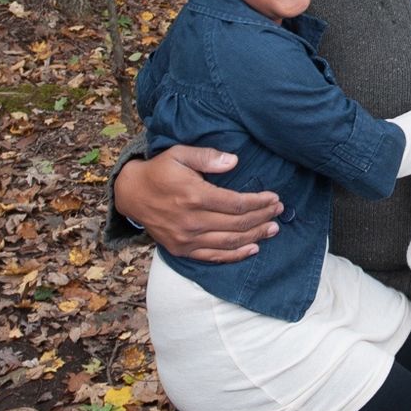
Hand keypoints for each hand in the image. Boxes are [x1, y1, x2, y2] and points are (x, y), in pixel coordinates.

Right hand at [115, 146, 282, 261]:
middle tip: (279, 211)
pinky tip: (252, 248)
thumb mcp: (180, 153)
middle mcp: (191, 220)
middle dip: (262, 217)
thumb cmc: (160, 170)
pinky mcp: (181, 249)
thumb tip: (234, 161)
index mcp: (194, 196)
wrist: (131, 194)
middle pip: (237, 224)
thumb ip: (207, 156)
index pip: (236, 204)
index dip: (259, 202)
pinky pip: (213, 256)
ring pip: (229, 242)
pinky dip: (235, 255)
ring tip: (273, 229)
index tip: (275, 198)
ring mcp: (186, 238)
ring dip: (255, 236)